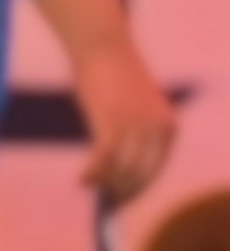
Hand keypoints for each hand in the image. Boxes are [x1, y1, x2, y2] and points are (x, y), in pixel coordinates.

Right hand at [39, 0, 178, 203]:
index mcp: (169, 125)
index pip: (155, 171)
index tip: (120, 203)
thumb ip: (136, 133)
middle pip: (139, 176)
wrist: (104, 47)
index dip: (137, 191)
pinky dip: (92, 174)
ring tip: (89, 183)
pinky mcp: (112, 121)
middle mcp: (157, 128)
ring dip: (104, 183)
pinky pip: (103, 159)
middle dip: (120, 191)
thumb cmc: (114, 76)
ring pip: (121, 170)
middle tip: (101, 196)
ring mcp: (135, 125)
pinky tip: (81, 180)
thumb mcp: (136, 107)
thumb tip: (118, 166)